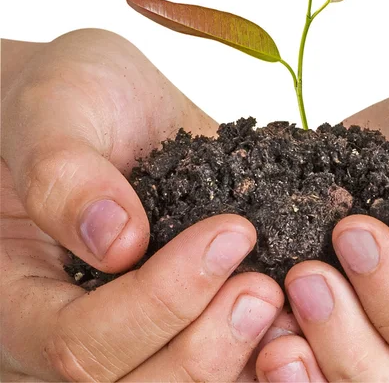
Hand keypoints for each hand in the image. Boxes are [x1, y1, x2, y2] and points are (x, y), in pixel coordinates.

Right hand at [1, 29, 282, 380]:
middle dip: (205, 348)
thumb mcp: (55, 110)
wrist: (106, 98)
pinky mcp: (177, 310)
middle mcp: (69, 327)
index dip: (158, 302)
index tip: (228, 235)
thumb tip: (116, 240)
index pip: (77, 342)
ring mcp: (128, 326)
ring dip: (238, 362)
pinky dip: (258, 353)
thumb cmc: (67, 96)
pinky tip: (296, 320)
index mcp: (20, 295)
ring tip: (287, 306)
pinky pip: (215, 357)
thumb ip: (64, 174)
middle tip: (264, 290)